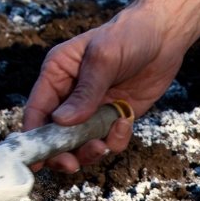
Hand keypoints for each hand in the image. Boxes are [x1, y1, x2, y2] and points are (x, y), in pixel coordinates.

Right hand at [20, 0, 199, 172]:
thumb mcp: (103, 58)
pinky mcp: (114, 117)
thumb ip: (85, 92)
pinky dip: (115, 140)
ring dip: (89, 151)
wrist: (165, 36)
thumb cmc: (129, 36)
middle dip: (62, 153)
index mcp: (57, 75)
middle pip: (56, 135)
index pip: (37, 111)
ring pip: (81, 144)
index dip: (34, 138)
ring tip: (102, 146)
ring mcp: (92, 109)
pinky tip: (125, 122)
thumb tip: (61, 122)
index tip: (37, 161)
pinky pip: (109, 140)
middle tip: (72, 164)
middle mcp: (70, 95)